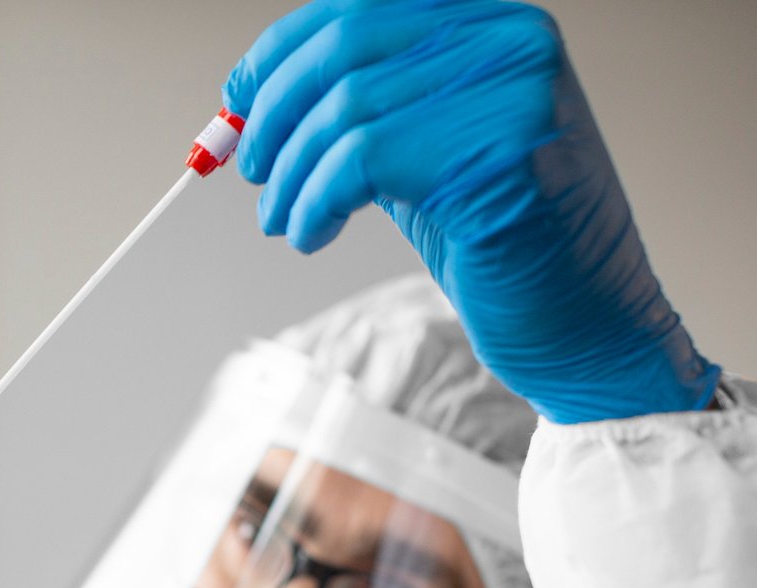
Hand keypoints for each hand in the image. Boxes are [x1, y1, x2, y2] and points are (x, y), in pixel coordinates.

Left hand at [225, 0, 718, 422]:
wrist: (582, 323)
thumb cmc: (502, 245)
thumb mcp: (423, 153)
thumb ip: (365, 112)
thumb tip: (258, 100)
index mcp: (491, 23)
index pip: (356, 6)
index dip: (279, 53)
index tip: (236, 102)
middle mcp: (508, 40)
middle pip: (343, 48)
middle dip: (275, 114)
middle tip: (255, 173)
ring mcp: (512, 92)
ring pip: (345, 111)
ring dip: (293, 178)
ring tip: (285, 221)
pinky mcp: (499, 156)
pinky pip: (362, 161)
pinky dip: (315, 202)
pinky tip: (312, 235)